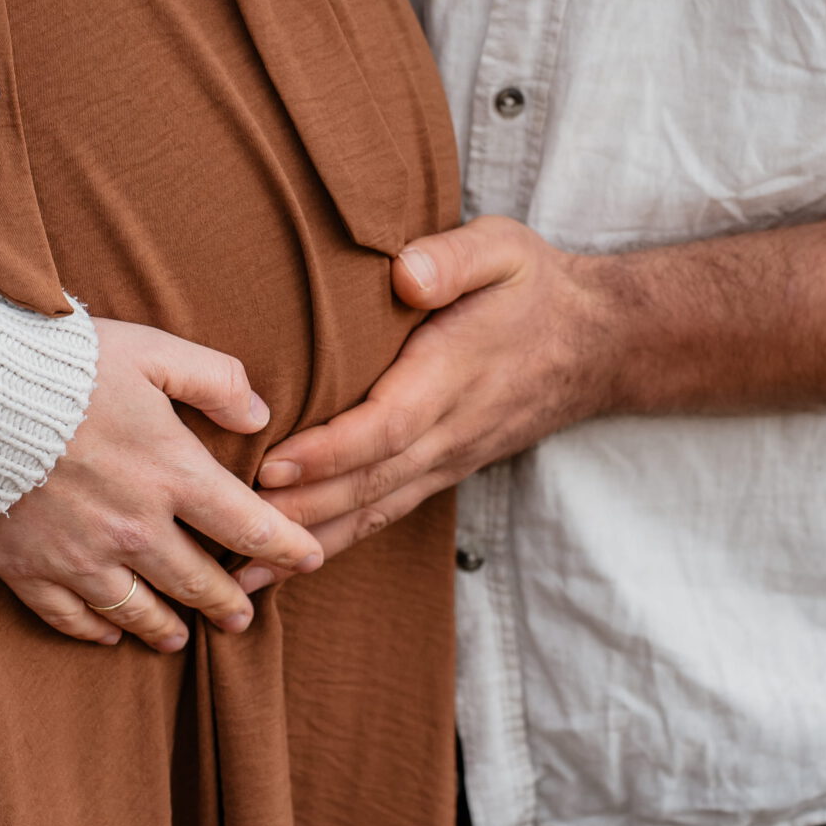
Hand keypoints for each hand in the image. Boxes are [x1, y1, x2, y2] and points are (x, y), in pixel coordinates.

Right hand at [0, 318, 324, 652]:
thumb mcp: (150, 351)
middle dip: (229, 602)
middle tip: (244, 617)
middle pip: (197, 581)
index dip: (288, 546)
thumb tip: (260, 416)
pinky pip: (72, 617)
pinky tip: (111, 634)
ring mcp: (80, 556)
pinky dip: (98, 630)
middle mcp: (134, 527)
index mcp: (171, 473)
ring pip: (139, 611)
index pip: (248, 525)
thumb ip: (215, 380)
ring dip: (167, 627)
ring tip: (182, 638)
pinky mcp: (28, 570)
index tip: (312, 560)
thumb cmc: (60, 365)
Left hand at [238, 218, 615, 589]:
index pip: (388, 424)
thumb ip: (453, 258)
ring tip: (241, 576)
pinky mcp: (441, 472)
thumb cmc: (534, 288)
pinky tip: (288, 563)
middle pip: (369, 484)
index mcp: (455, 372)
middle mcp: (450, 429)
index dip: (329, 451)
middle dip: (298, 513)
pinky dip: (335, 541)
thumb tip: (406, 275)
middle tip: (228, 534)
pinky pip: (383, 514)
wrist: (597, 344)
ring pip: (372, 511)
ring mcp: (447, 459)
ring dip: (307, 544)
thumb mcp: (502, 249)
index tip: (270, 464)